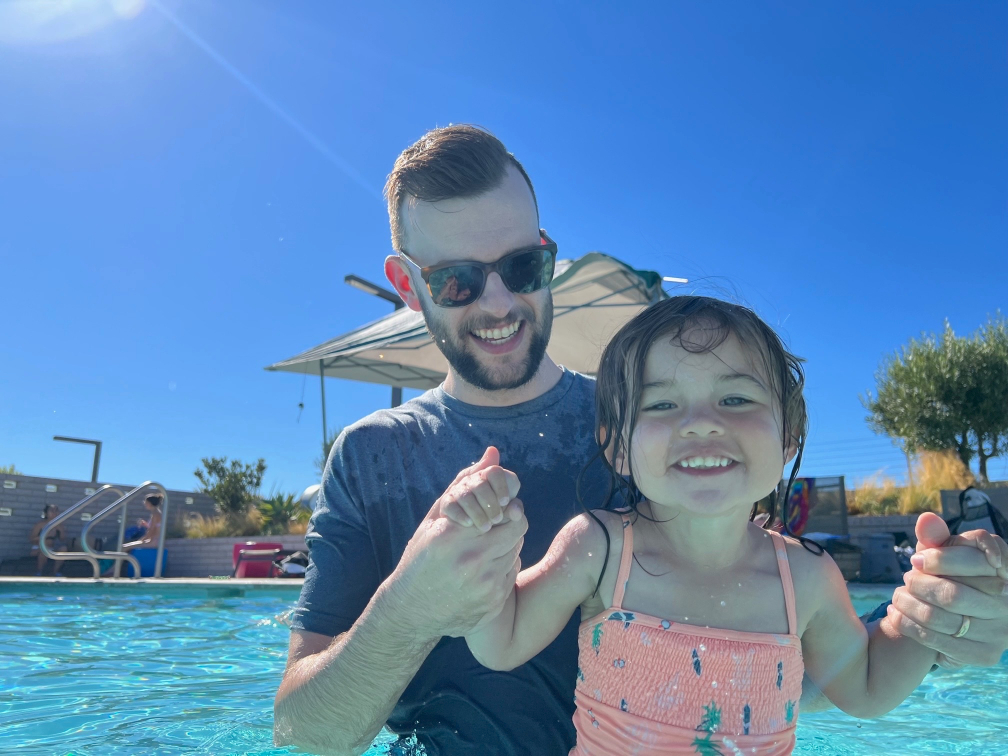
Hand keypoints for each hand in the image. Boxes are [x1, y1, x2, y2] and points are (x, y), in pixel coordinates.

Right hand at [388, 447, 527, 639]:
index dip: (505, 507)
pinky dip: (501, 568)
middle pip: (518, 530)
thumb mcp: (435, 519)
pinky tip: (481, 571)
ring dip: (505, 546)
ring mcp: (485, 585)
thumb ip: (464, 484)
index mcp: (455, 536)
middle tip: (492, 528)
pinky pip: (511, 574)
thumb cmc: (420, 558)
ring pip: (516, 551)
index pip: (507, 512)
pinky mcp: (493, 603)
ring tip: (481, 551)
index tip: (497, 509)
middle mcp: (472, 560)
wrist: (411, 611)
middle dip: (509, 524)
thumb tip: (494, 453)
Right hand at [439, 447, 520, 531]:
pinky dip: (461, 514)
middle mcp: (471, 481)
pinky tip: (469, 524)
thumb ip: (510, 509)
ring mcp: (457, 491)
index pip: (494, 472)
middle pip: (481, 484)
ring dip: (477, 512)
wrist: (456, 536)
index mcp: (487, 478)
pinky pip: (451, 505)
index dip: (501, 485)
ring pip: (466, 495)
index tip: (505, 502)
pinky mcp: (444, 503)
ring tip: (486, 527)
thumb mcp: (500, 513)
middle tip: (497, 519)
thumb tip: (517, 510)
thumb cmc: (486, 521)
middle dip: (490, 503)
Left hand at [888, 512, 1007, 667]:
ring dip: (909, 606)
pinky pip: (939, 642)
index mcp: (1004, 569)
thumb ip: (938, 538)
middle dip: (920, 585)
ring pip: (942, 619)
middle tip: (906, 578)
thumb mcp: (946, 553)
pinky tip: (895, 615)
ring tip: (896, 596)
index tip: (916, 560)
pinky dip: (909, 626)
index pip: (977, 560)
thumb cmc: (952, 574)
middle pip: (952, 594)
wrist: (961, 615)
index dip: (940, 559)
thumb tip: (926, 520)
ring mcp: (1000, 631)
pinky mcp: (985, 654)